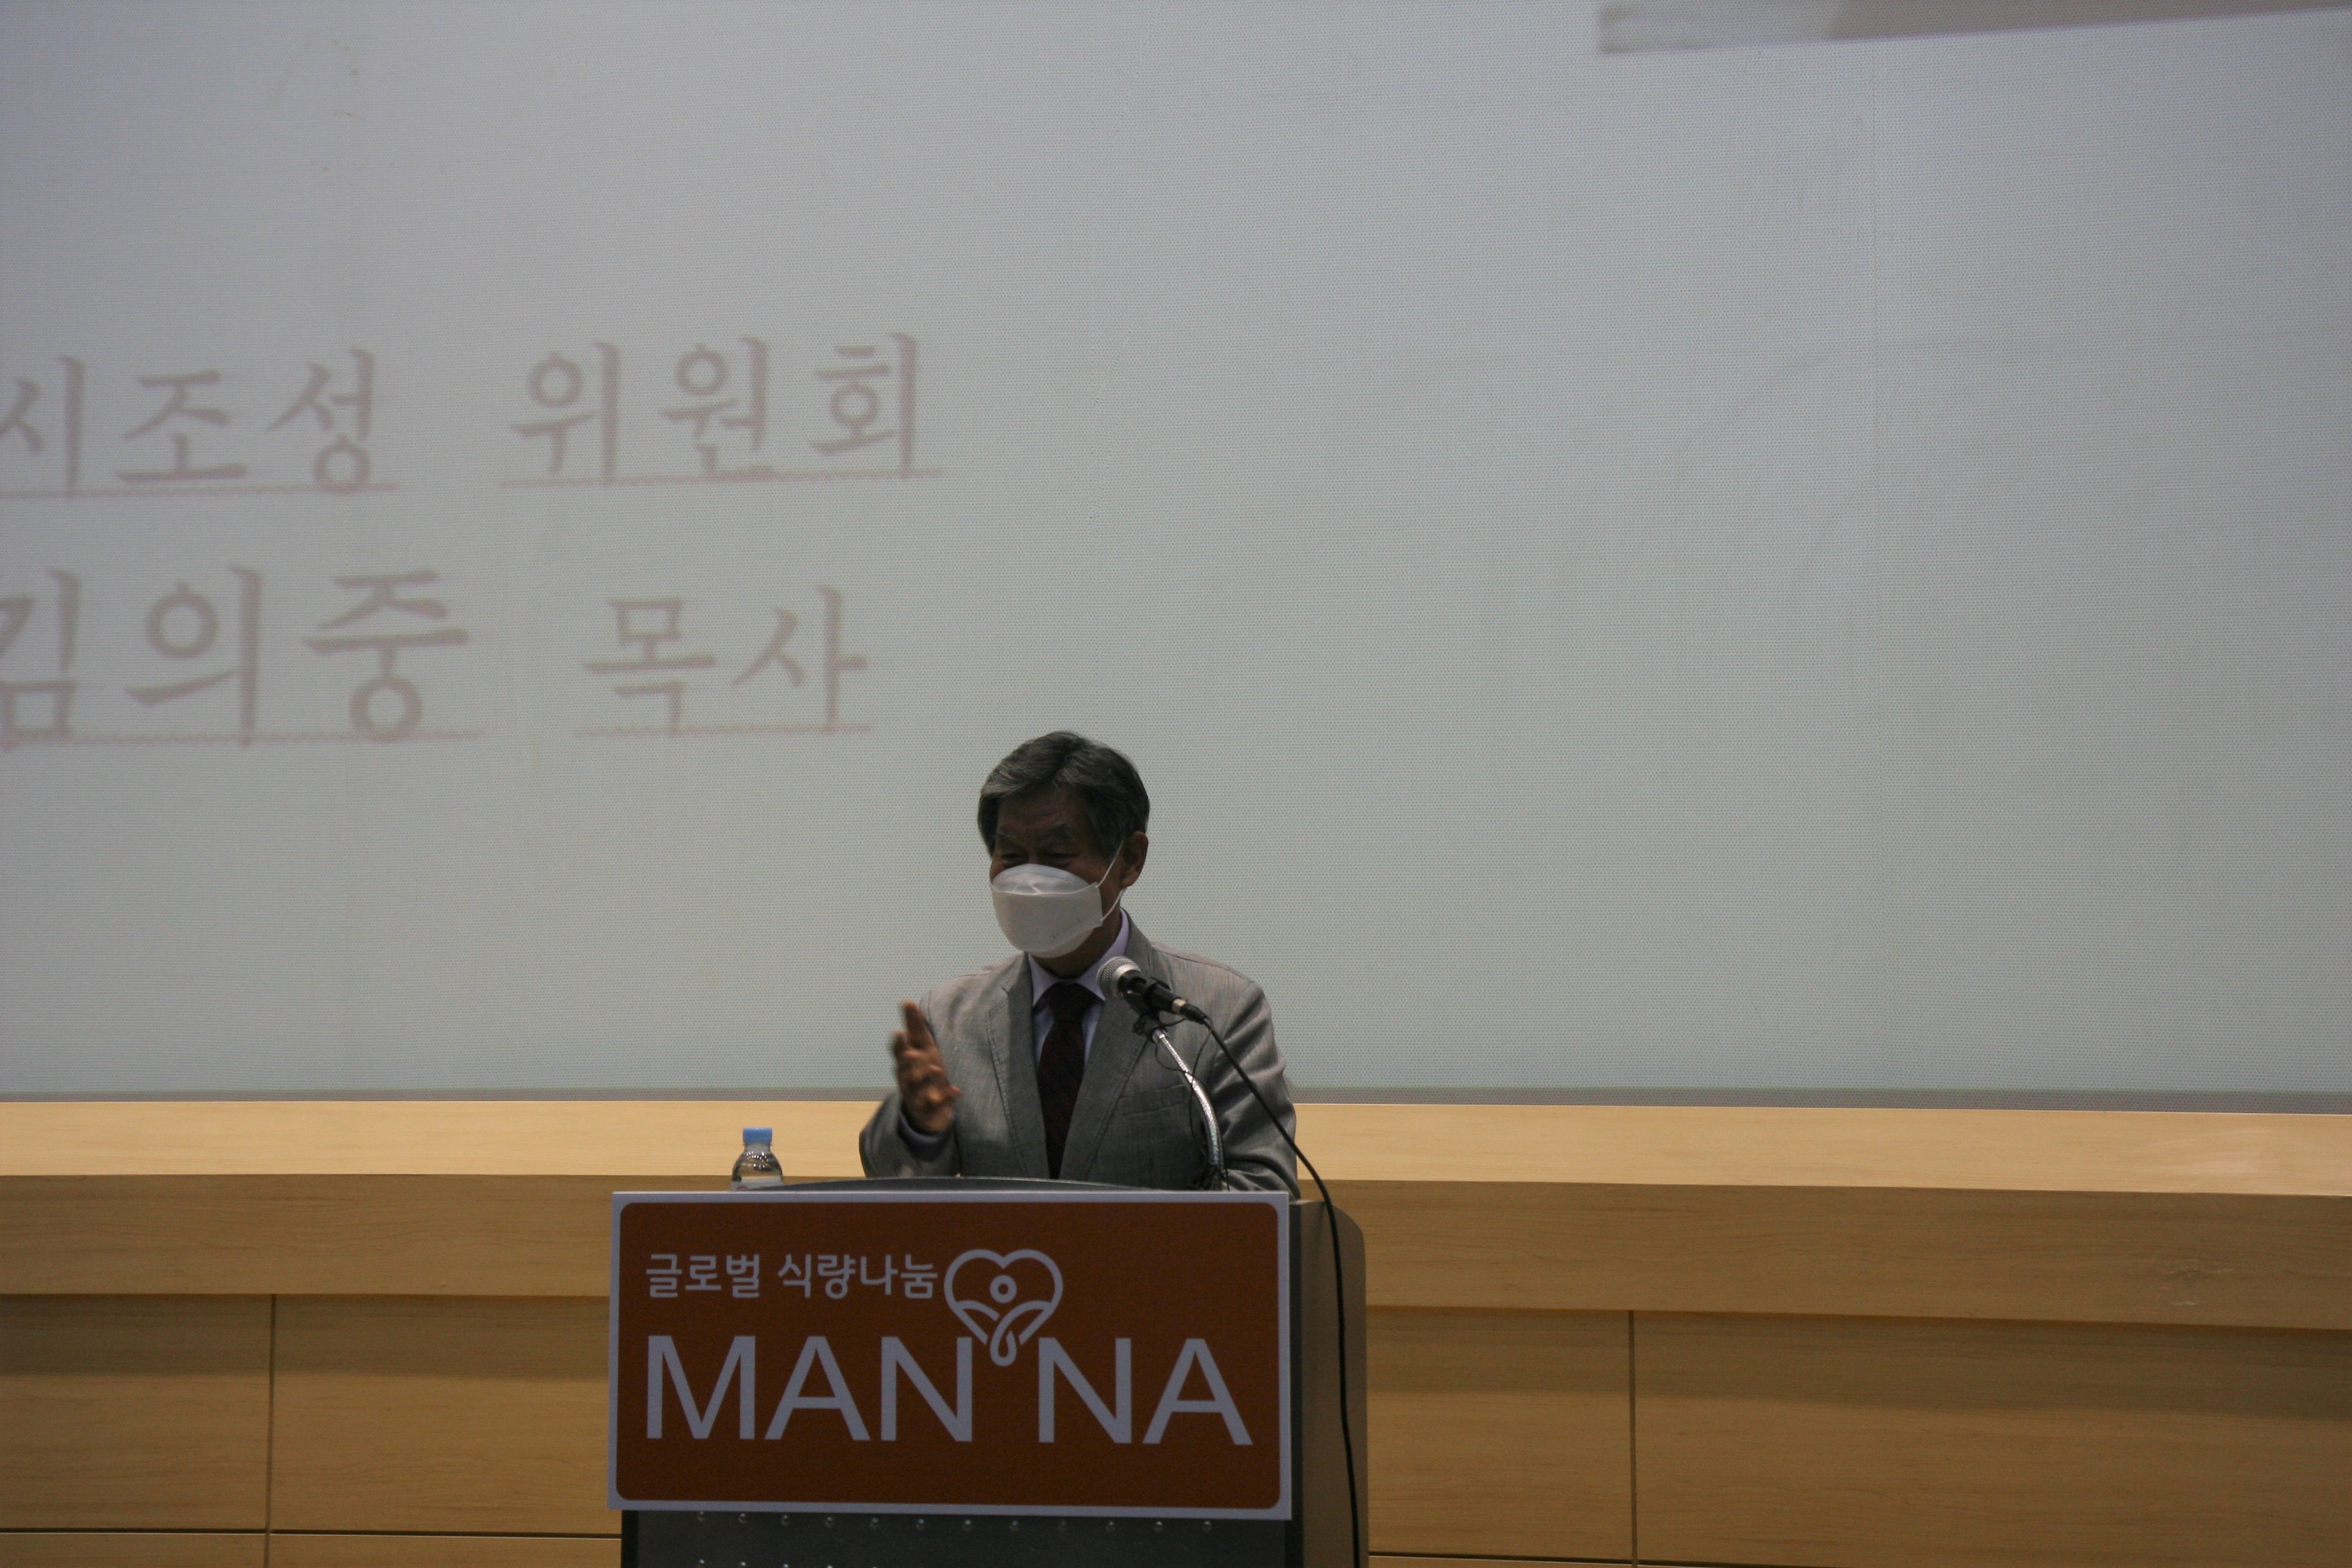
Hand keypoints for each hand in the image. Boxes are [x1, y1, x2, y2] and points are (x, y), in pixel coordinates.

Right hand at [892, 1000, 960, 1135]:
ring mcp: (918, 1097)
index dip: (898, 1044)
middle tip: (912, 1053)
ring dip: (926, 1080)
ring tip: (936, 1069)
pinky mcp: (930, 1111)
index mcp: (906, 1064)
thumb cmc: (923, 1072)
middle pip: (903, 1072)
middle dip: (907, 1063)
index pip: (898, 1053)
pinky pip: (937, 1106)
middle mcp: (908, 1080)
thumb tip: (906, 1001)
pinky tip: (957, 1090)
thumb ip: (915, 1027)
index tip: (900, 1032)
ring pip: (918, 1090)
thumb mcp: (922, 1049)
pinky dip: (946, 1099)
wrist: (926, 1111)